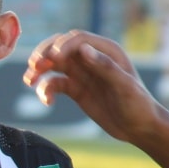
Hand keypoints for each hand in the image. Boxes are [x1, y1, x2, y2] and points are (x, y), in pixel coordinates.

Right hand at [23, 30, 160, 142]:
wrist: (140, 129)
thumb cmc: (138, 106)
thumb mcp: (124, 86)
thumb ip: (105, 67)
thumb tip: (83, 50)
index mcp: (106, 51)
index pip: (77, 39)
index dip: (62, 45)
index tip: (52, 58)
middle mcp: (91, 58)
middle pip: (60, 48)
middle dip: (44, 54)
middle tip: (33, 65)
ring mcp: (82, 73)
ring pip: (53, 65)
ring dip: (39, 70)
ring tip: (29, 81)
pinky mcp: (76, 89)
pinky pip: (54, 84)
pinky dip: (45, 90)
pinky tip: (46, 102)